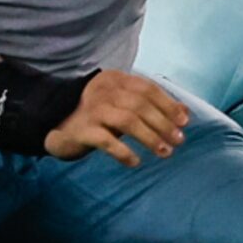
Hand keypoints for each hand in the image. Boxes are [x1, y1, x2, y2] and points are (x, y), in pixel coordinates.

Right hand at [44, 69, 188, 165]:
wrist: (57, 126)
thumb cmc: (97, 117)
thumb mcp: (124, 106)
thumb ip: (151, 106)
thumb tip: (185, 112)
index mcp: (115, 80)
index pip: (147, 88)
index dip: (168, 104)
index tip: (184, 122)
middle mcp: (103, 90)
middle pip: (140, 104)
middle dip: (163, 123)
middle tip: (178, 140)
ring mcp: (92, 109)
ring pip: (127, 120)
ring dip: (149, 137)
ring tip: (164, 152)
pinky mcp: (82, 130)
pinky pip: (106, 141)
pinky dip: (123, 152)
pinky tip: (135, 162)